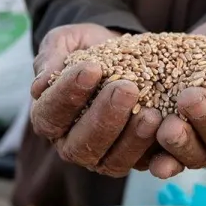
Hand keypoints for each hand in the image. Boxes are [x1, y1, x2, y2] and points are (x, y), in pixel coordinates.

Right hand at [29, 23, 162, 176]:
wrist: (126, 54)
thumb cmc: (90, 48)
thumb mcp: (67, 41)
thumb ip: (52, 56)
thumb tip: (39, 85)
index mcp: (48, 117)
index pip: (51, 113)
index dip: (69, 94)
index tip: (92, 68)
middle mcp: (71, 144)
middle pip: (80, 145)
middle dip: (104, 117)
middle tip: (126, 88)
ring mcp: (103, 157)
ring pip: (112, 162)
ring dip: (132, 139)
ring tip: (150, 113)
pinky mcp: (134, 160)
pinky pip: (144, 165)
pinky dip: (156, 151)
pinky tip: (166, 127)